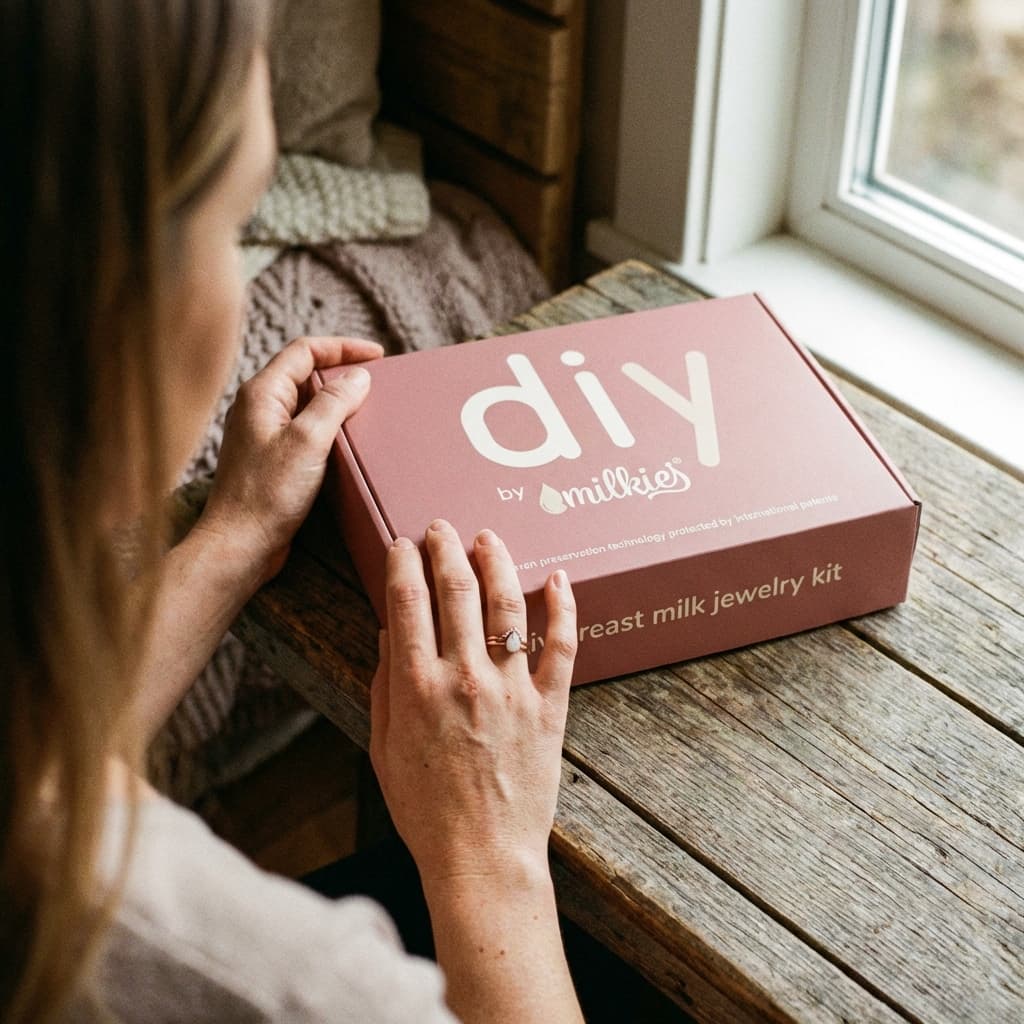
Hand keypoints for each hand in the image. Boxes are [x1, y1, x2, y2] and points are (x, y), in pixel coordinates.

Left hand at [199, 335, 382, 586]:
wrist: (240, 545)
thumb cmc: (266, 495)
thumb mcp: (308, 441)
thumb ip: (334, 402)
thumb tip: (359, 376)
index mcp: (262, 394)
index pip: (305, 351)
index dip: (343, 348)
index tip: (377, 355)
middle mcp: (259, 409)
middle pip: (306, 374)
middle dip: (343, 372)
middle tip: (377, 380)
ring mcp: (265, 434)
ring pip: (307, 404)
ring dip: (338, 402)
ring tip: (369, 409)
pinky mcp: (273, 459)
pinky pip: (306, 431)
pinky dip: (331, 428)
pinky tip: (350, 443)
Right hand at [369, 519, 577, 889]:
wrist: (482, 856)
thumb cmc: (425, 808)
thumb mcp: (384, 746)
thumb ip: (385, 683)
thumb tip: (390, 631)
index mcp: (416, 686)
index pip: (407, 601)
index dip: (404, 562)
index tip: (404, 544)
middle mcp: (464, 676)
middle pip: (456, 589)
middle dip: (445, 548)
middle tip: (441, 528)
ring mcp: (512, 687)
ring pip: (508, 604)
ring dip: (497, 561)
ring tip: (487, 538)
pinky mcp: (550, 704)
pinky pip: (561, 644)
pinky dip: (564, 606)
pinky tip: (559, 578)